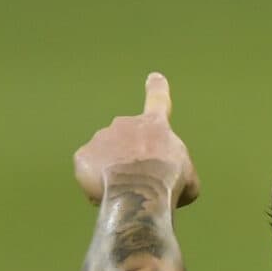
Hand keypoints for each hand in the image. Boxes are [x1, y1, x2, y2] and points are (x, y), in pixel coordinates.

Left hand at [74, 73, 198, 208]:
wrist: (140, 191)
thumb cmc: (170, 182)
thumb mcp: (189, 176)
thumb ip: (178, 169)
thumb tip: (172, 179)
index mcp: (156, 125)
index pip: (159, 101)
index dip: (157, 89)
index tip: (154, 77)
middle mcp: (126, 124)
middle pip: (127, 137)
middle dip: (130, 154)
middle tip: (138, 178)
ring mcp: (101, 138)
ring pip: (106, 154)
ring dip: (112, 168)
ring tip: (123, 190)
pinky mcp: (82, 156)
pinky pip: (89, 168)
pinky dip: (95, 180)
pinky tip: (107, 193)